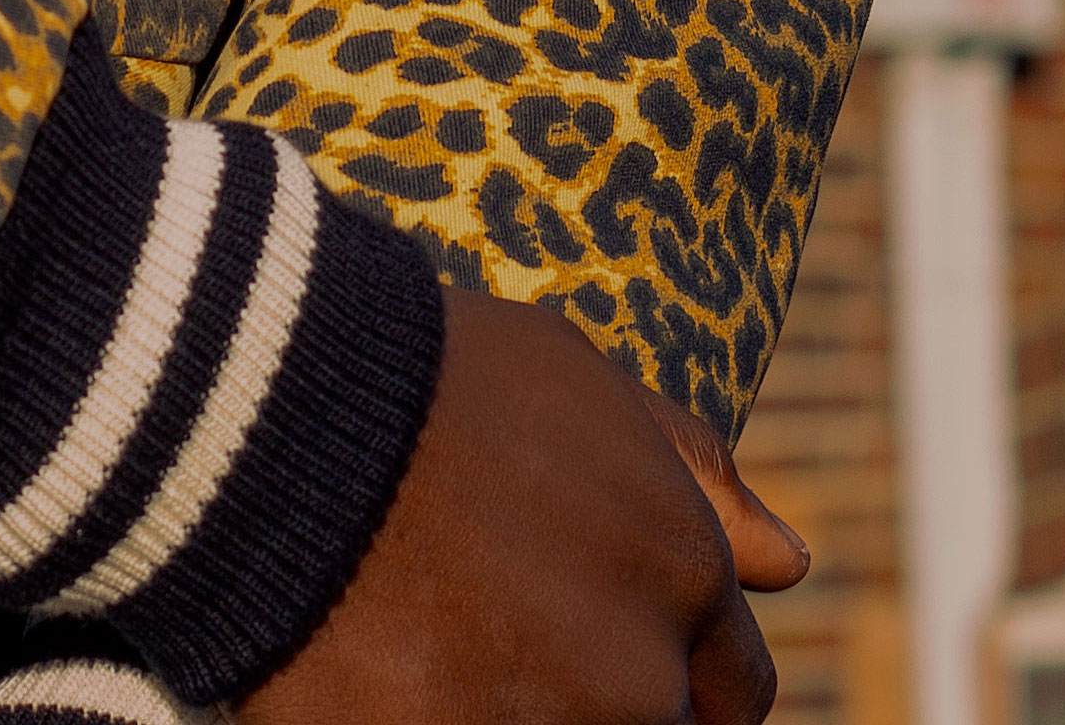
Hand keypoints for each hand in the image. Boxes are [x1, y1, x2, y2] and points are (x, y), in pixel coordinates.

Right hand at [238, 285, 793, 722]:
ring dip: (515, 702)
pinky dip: (440, 716)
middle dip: (602, 693)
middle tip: (509, 636)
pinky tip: (392, 674)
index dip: (677, 674)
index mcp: (682, 572)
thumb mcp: (576, 384)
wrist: (273, 405)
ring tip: (434, 638)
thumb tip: (791, 561)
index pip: (735, 688)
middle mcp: (642, 672)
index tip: (605, 650)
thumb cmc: (426, 373)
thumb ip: (693, 474)